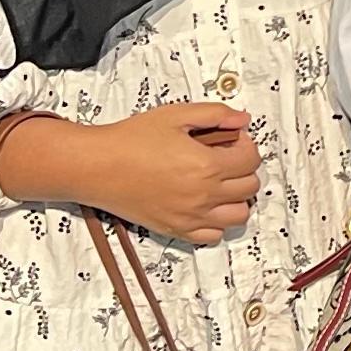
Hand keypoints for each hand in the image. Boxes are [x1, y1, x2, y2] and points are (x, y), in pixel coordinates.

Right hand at [2, 104, 263, 246]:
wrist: (98, 166)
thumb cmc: (132, 139)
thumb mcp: (175, 115)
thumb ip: (215, 115)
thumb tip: (243, 120)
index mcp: (207, 165)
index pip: (252, 159)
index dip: (247, 145)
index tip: (234, 139)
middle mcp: (204, 195)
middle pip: (249, 187)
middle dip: (244, 169)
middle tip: (226, 158)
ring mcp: (191, 216)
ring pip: (238, 215)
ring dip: (236, 198)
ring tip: (219, 183)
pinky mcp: (176, 230)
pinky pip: (213, 236)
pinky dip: (216, 222)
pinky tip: (204, 204)